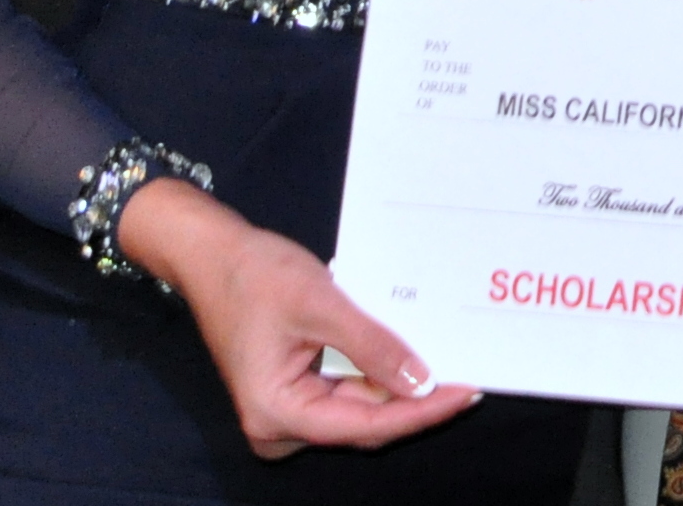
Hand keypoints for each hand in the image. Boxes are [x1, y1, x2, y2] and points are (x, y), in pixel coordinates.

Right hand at [115, 179, 480, 457]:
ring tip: (450, 360)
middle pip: (366, 423)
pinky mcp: (296, 394)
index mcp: (276, 414)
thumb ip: (373, 346)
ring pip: (360, 409)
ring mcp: (287, 413)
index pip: (367, 426)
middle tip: (469, 372)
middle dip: (415, 398)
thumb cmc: (254, 274)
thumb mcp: (321, 304)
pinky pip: (347, 392)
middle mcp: (279, 427)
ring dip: (400, 385)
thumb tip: (423, 382)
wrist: (213, 254)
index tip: (466, 392)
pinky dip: (378, 374)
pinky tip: (412, 355)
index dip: (421, 411)